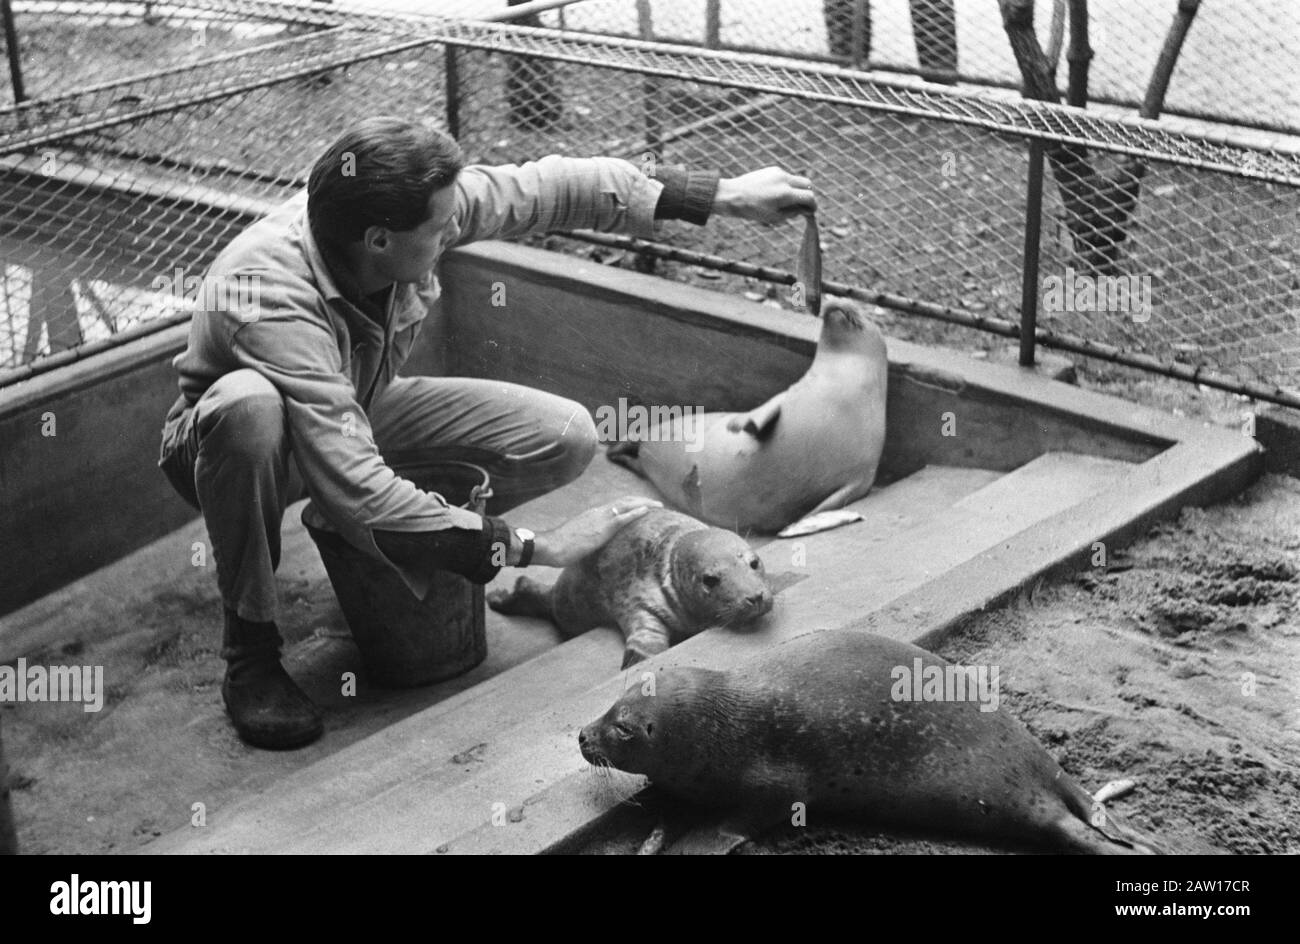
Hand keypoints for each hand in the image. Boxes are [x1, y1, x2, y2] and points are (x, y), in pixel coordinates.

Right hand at [531, 496, 662, 567]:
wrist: (549, 546)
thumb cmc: (557, 546)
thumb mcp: (575, 539)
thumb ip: (585, 538)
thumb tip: (589, 545)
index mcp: (591, 515)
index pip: (614, 505)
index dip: (630, 504)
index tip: (641, 505)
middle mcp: (597, 512)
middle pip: (624, 501)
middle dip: (641, 501)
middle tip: (656, 504)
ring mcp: (600, 519)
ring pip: (627, 505)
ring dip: (644, 504)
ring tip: (658, 505)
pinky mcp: (602, 528)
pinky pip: (623, 517)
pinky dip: (637, 512)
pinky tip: (648, 511)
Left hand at [713, 167, 815, 224]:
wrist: (732, 195)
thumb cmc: (752, 211)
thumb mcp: (775, 217)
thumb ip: (793, 213)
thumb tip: (806, 210)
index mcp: (786, 194)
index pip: (810, 197)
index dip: (813, 206)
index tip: (810, 212)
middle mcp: (784, 179)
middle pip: (807, 184)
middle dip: (807, 194)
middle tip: (802, 205)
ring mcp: (778, 172)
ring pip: (796, 179)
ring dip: (796, 190)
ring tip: (784, 202)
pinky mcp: (772, 169)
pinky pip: (786, 177)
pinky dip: (786, 185)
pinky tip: (774, 194)